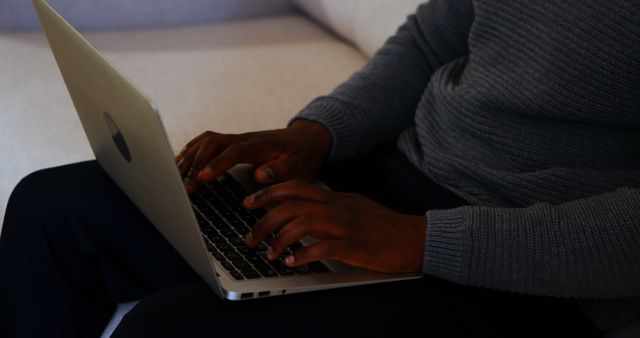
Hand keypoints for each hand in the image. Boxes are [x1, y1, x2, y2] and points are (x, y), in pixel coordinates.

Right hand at [175, 120, 331, 192]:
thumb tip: (260, 174)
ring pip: (207, 140)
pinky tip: (181, 163)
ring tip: (175, 175)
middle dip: (196, 162)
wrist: (308, 138)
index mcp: (261, 146)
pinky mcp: (233, 142)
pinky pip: (207, 141)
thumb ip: (282, 170)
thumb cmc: (304, 155)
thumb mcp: (301, 166)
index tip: (203, 178)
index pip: (233, 151)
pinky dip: (192, 150)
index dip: (217, 164)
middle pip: (213, 143)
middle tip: (184, 184)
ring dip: (190, 155)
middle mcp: (246, 139)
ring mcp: (238, 138)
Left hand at [243, 180, 426, 273]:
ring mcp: (345, 225)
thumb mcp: (354, 207)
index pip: (295, 188)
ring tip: (269, 254)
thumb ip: (330, 206)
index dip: (269, 193)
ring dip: (279, 239)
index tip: (249, 202)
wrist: (414, 237)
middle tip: (249, 236)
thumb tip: (305, 211)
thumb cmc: (384, 225)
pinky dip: (303, 254)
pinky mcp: (354, 245)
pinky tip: (292, 262)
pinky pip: (323, 247)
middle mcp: (337, 207)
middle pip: (292, 205)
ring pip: (303, 223)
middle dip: (264, 220)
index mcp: (335, 198)